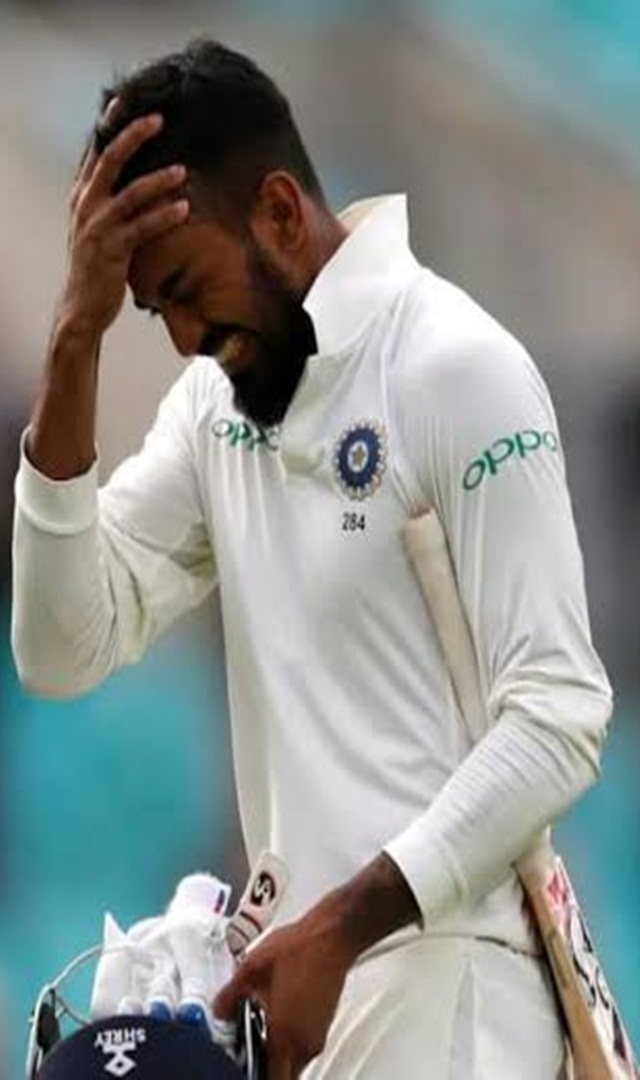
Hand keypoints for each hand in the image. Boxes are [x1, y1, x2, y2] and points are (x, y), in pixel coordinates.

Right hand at [61, 104, 188, 336]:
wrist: (82, 307)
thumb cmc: (96, 266)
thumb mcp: (97, 227)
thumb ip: (109, 202)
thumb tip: (133, 180)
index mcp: (82, 196)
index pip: (95, 151)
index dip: (110, 125)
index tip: (126, 101)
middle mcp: (86, 205)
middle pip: (109, 160)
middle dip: (133, 136)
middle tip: (158, 118)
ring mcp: (98, 226)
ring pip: (130, 192)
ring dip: (159, 179)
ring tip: (183, 171)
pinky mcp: (112, 249)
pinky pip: (142, 226)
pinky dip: (164, 215)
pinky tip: (184, 208)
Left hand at [214, 908, 353, 1079]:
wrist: (330, 935)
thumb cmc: (299, 948)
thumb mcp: (252, 967)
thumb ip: (230, 995)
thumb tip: (218, 1012)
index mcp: (285, 1034)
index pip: (273, 1079)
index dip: (256, 1075)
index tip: (245, 1065)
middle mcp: (305, 1042)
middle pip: (284, 1074)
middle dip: (266, 1067)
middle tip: (250, 1050)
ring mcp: (318, 1034)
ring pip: (295, 1061)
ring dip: (279, 1053)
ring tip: (261, 1028)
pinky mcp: (324, 1024)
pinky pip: (304, 1046)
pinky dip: (290, 1040)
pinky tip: (279, 1016)